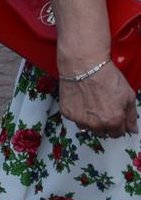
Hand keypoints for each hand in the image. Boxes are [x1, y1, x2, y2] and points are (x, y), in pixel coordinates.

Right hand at [58, 14, 138, 137]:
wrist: (83, 65)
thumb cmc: (107, 77)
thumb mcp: (128, 95)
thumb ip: (132, 116)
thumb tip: (133, 130)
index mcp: (114, 121)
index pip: (117, 134)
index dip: (118, 125)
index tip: (114, 117)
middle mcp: (96, 124)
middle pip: (102, 132)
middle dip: (104, 124)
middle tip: (102, 108)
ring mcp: (80, 119)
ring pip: (87, 127)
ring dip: (90, 120)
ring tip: (90, 104)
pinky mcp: (67, 113)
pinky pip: (74, 119)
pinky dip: (77, 112)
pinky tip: (81, 100)